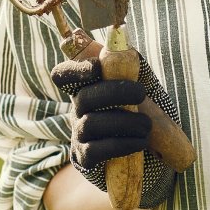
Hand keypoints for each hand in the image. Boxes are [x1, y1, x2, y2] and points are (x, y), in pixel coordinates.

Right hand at [51, 55, 176, 208]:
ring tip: (146, 126)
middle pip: (83, 98)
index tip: (97, 67)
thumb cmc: (134, 113)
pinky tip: (140, 142)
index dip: (75, 69)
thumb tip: (128, 50)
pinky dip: (122, 144)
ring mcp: (79, 135)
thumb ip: (129, 68)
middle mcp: (77, 111)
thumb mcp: (133, 87)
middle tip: (140, 93)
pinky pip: (97, 150)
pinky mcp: (85, 159)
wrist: (138, 155)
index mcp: (86, 90)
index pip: (63, 75)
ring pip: (92, 124)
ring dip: (124, 122)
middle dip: (114, 92)